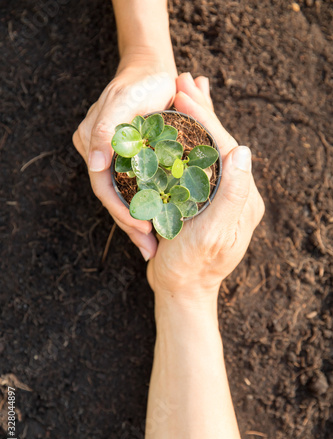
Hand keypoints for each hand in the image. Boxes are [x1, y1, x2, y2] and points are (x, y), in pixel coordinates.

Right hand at [73, 52, 176, 260]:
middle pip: (113, 199)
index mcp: (93, 145)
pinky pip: (134, 192)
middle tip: (151, 249)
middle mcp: (100, 157)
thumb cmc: (142, 83)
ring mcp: (114, 162)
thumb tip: (95, 164)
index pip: (104, 187)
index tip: (144, 227)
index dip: (122, 210)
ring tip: (154, 248)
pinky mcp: (130, 164)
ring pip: (124, 199)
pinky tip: (157, 229)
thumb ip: (105, 128)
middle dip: (131, 225)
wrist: (153, 74)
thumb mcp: (124, 100)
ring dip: (138, 224)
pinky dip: (146, 209)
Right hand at [147, 73, 264, 299]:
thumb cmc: (194, 266)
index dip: (205, 117)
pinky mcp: (204, 199)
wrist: (182, 289)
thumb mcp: (215, 234)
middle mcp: (235, 191)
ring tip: (182, 91)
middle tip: (183, 78)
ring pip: (206, 148)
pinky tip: (178, 126)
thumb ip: (233, 194)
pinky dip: (187, 140)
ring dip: (195, 119)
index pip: (224, 146)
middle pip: (217, 142)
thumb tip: (243, 150)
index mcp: (243, 197)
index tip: (184, 90)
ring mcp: (219, 195)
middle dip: (201, 110)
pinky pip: (196, 162)